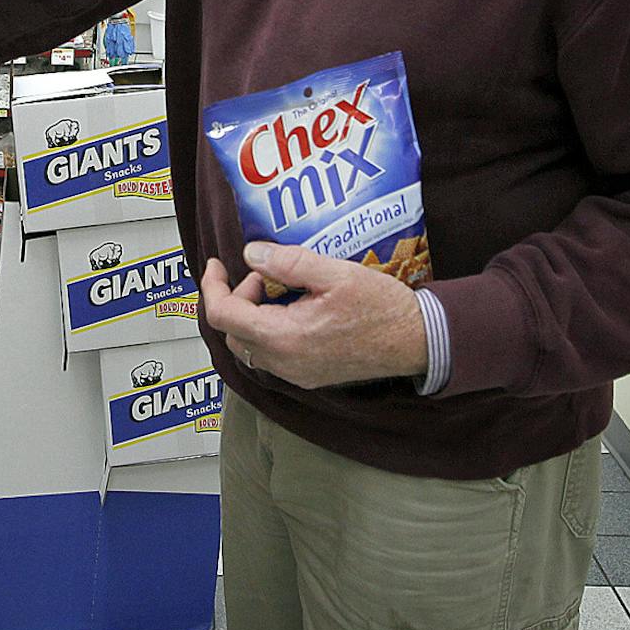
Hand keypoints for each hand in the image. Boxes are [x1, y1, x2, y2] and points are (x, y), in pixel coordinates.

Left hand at [200, 242, 429, 388]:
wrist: (416, 341)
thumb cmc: (382, 307)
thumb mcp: (335, 272)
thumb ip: (289, 262)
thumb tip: (251, 254)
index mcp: (285, 338)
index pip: (224, 316)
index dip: (213, 286)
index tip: (216, 264)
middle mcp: (285, 363)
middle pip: (232, 333)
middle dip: (236, 299)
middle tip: (261, 274)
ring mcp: (296, 373)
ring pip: (249, 346)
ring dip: (251, 315)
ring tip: (277, 288)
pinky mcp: (308, 375)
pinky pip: (270, 354)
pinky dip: (267, 329)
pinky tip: (292, 308)